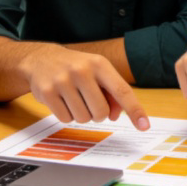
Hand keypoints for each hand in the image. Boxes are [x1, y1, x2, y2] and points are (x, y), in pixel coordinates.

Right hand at [20, 45, 149, 130]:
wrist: (41, 59)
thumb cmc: (77, 68)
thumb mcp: (97, 72)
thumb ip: (112, 93)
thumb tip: (116, 115)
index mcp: (99, 64)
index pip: (122, 91)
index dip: (135, 110)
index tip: (144, 126)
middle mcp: (82, 70)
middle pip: (101, 111)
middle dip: (98, 114)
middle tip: (90, 103)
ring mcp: (63, 81)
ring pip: (83, 118)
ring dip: (82, 115)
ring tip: (74, 99)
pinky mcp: (47, 92)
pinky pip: (66, 119)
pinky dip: (67, 115)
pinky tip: (62, 100)